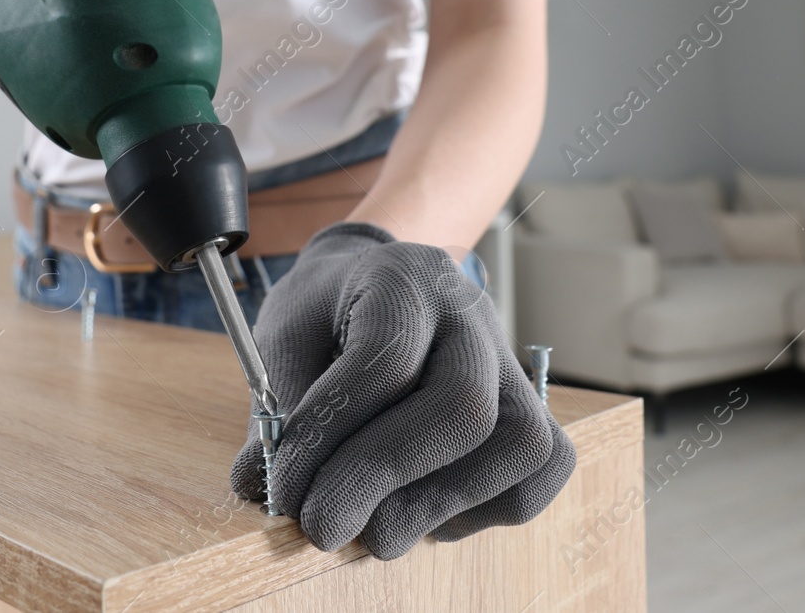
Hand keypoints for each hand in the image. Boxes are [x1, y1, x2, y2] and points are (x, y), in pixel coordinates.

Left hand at [231, 222, 574, 559]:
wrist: (375, 281)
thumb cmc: (326, 314)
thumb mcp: (283, 338)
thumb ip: (277, 412)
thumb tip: (262, 490)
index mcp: (401, 279)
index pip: (383, 362)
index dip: (330, 436)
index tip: (285, 491)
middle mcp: (469, 313)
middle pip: (462, 406)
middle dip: (384, 479)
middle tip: (323, 526)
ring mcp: (510, 360)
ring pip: (516, 444)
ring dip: (436, 504)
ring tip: (373, 525)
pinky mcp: (533, 405)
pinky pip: (541, 469)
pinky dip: (485, 506)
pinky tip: (426, 508)